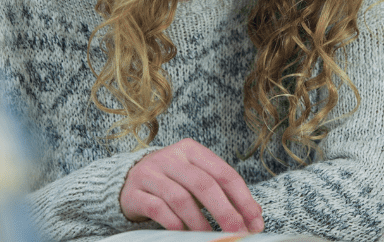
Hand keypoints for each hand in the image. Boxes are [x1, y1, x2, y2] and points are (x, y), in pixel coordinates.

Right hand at [120, 138, 263, 231]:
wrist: (128, 182)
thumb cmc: (172, 182)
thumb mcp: (197, 180)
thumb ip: (224, 193)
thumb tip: (254, 216)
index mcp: (192, 150)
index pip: (224, 173)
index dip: (243, 199)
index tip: (254, 221)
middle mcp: (171, 157)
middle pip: (204, 185)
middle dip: (225, 212)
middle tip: (236, 232)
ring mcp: (150, 173)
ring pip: (181, 198)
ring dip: (199, 222)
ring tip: (210, 237)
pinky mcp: (134, 191)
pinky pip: (157, 208)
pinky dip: (174, 224)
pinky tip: (184, 233)